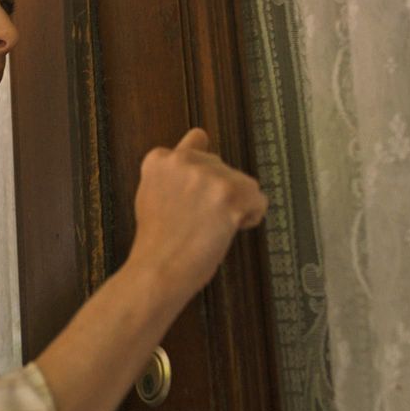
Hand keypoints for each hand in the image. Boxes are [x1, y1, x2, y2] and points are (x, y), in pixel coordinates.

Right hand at [123, 128, 267, 303]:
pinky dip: (250, 217)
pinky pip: (259, 201)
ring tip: (210, 227)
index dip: (202, 173)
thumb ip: (172, 172)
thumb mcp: (150, 193)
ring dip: (236, 205)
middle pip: (223, 167)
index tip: (197, 193)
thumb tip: (198, 144)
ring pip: (245, 184)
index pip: (197, 141)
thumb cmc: (156, 242)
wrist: (159, 269)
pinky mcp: (230, 194)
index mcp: (160, 159)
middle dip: (219, 190)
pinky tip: (228, 229)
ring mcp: (207, 175)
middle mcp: (184, 160)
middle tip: (200, 219)